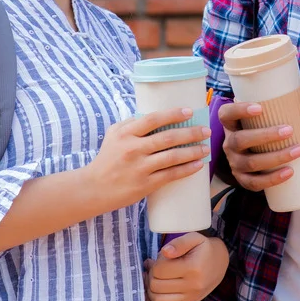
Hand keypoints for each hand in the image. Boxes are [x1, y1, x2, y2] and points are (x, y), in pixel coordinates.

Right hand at [85, 108, 207, 212]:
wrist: (93, 188)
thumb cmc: (107, 159)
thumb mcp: (113, 135)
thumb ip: (131, 123)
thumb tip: (155, 116)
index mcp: (125, 133)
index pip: (153, 119)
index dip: (172, 114)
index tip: (189, 112)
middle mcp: (133, 149)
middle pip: (167, 137)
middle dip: (191, 133)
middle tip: (206, 130)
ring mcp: (140, 167)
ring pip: (172, 157)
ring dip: (193, 151)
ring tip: (206, 148)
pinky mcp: (145, 184)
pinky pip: (171, 175)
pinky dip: (187, 169)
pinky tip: (198, 165)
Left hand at [144, 232, 228, 300]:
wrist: (220, 263)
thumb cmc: (204, 249)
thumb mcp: (194, 238)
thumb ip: (179, 243)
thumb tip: (165, 252)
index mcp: (193, 268)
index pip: (159, 270)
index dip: (154, 264)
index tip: (159, 259)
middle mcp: (192, 287)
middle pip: (156, 286)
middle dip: (150, 276)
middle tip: (154, 268)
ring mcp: (189, 299)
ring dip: (149, 291)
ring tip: (153, 280)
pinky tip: (152, 295)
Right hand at [219, 100, 299, 193]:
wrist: (250, 155)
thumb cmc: (261, 128)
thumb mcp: (261, 117)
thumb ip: (276, 105)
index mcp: (230, 124)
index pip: (226, 114)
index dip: (240, 110)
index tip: (260, 107)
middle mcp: (228, 143)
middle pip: (241, 140)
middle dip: (266, 135)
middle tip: (289, 130)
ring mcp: (234, 163)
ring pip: (251, 162)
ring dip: (276, 157)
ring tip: (298, 150)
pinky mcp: (242, 179)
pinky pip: (255, 182)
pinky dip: (273, 178)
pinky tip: (289, 172)